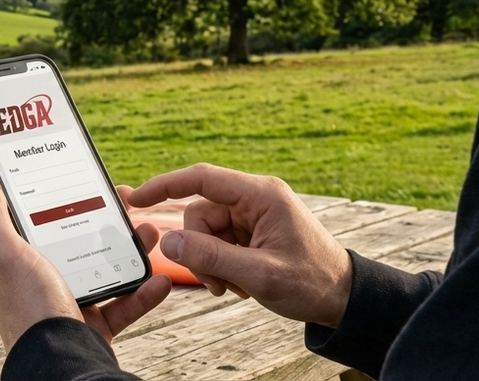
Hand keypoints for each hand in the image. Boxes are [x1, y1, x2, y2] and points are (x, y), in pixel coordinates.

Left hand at [0, 173, 172, 349]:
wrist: (60, 364)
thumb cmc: (28, 310)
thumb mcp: (7, 255)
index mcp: (14, 266)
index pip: (35, 226)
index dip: (57, 206)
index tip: (85, 187)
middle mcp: (38, 285)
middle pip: (76, 246)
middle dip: (106, 227)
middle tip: (127, 208)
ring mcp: (67, 306)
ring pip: (104, 272)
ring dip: (130, 253)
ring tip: (149, 234)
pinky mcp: (93, 328)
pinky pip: (123, 305)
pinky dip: (142, 293)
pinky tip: (159, 279)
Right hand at [127, 163, 352, 326]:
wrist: (342, 299)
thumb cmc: (312, 283)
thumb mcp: (259, 274)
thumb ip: (211, 257)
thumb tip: (167, 241)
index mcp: (262, 195)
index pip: (202, 178)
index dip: (164, 185)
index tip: (136, 198)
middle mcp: (255, 198)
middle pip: (199, 214)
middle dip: (199, 251)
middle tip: (218, 283)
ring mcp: (253, 215)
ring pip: (205, 232)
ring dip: (211, 263)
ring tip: (235, 286)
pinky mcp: (251, 231)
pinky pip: (217, 242)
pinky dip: (220, 265)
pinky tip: (240, 282)